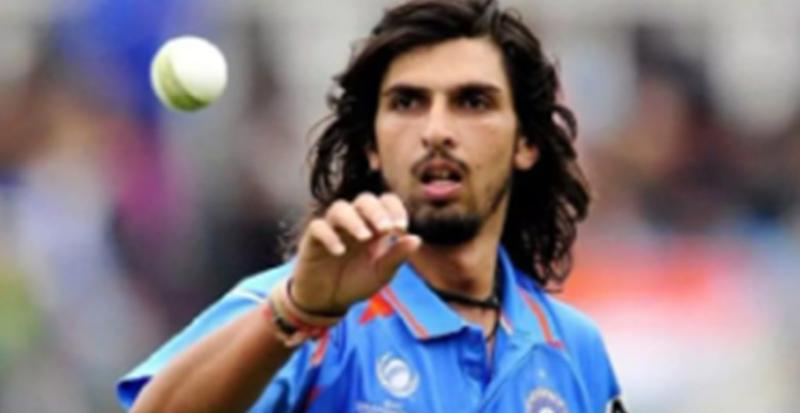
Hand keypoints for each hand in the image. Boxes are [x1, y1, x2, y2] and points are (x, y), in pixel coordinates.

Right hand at [289, 193, 421, 313]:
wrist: (327, 300)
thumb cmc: (356, 282)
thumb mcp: (381, 273)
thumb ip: (397, 256)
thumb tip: (417, 239)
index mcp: (374, 226)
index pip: (385, 202)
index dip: (395, 209)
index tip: (402, 227)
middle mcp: (354, 222)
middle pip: (364, 200)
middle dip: (377, 211)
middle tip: (386, 228)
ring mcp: (332, 228)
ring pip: (340, 208)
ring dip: (354, 220)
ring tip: (365, 237)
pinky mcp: (312, 239)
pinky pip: (318, 227)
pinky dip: (329, 236)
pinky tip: (339, 251)